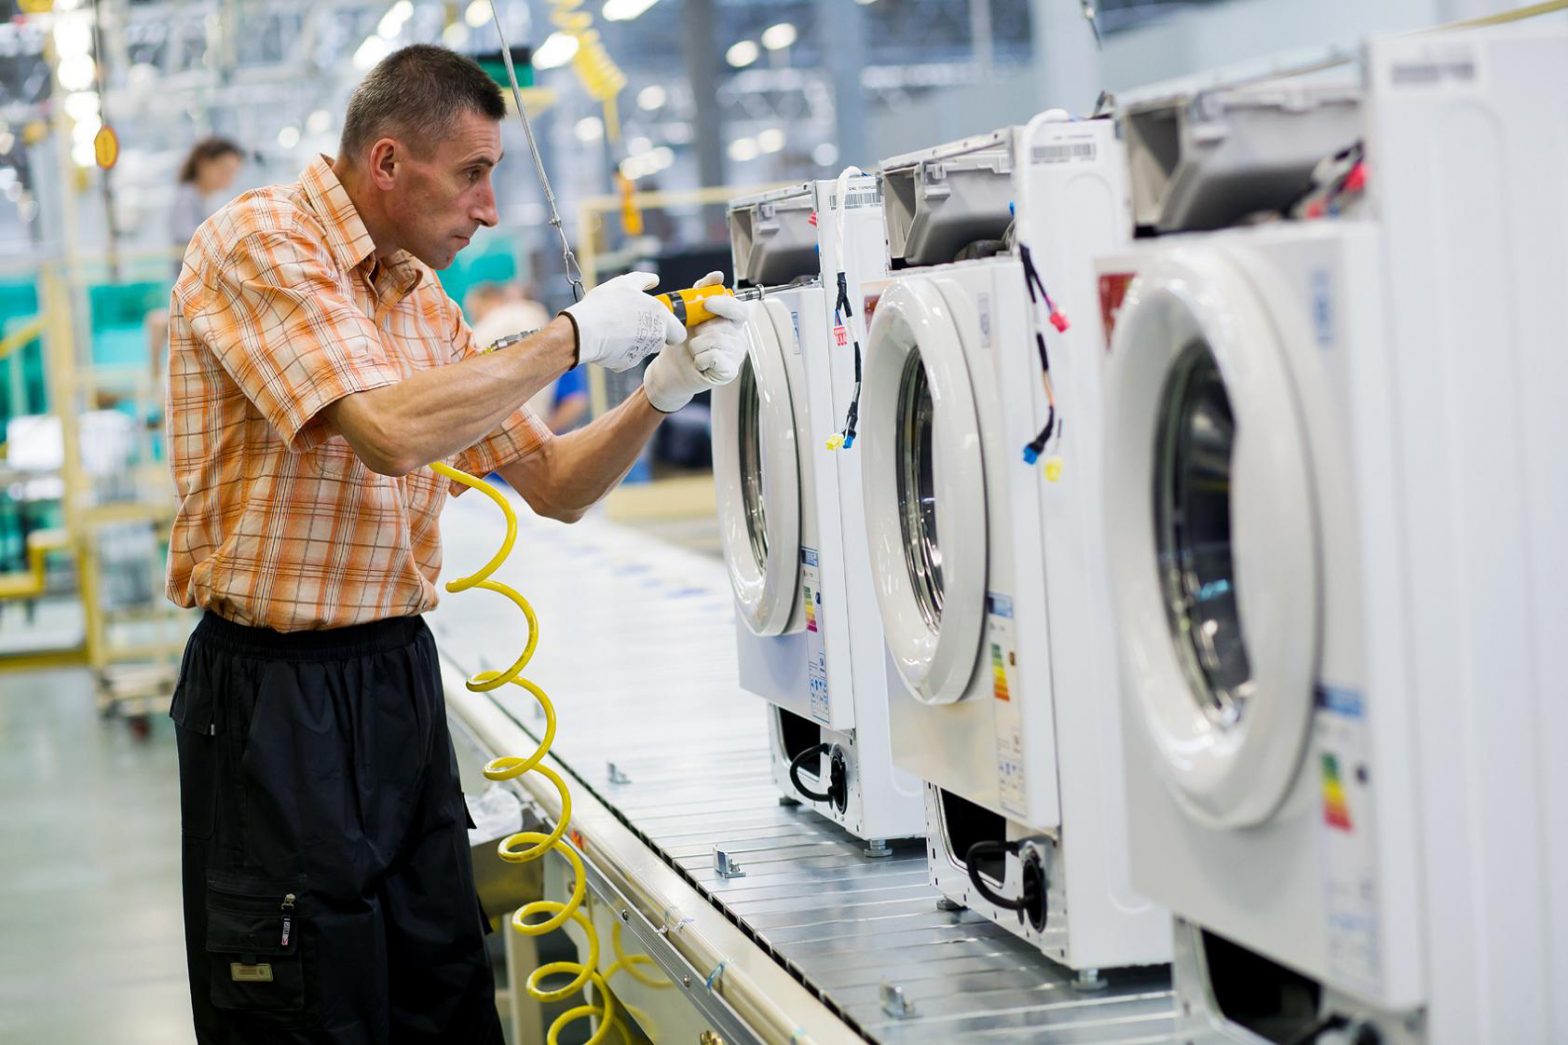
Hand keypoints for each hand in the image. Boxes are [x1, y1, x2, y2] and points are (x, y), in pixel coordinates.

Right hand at [560, 271, 685, 371]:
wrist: (584, 331)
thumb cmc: (605, 304)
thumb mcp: (625, 283)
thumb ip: (643, 280)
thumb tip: (655, 279)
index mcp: (660, 316)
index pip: (679, 333)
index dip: (670, 328)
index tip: (657, 321)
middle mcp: (656, 337)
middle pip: (660, 340)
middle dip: (650, 333)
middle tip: (631, 321)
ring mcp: (641, 352)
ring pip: (643, 349)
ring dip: (634, 341)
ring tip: (615, 328)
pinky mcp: (626, 364)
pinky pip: (626, 357)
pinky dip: (618, 351)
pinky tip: (607, 340)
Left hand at [643, 290, 754, 412]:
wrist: (671, 368)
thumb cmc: (682, 341)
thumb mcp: (690, 312)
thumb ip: (702, 291)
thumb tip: (717, 276)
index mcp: (732, 321)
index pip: (739, 309)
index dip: (724, 305)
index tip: (707, 303)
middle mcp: (738, 337)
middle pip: (721, 327)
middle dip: (701, 331)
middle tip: (695, 337)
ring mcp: (736, 355)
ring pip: (714, 342)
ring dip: (696, 347)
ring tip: (695, 351)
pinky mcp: (730, 371)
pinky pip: (713, 357)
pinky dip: (700, 360)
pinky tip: (699, 363)